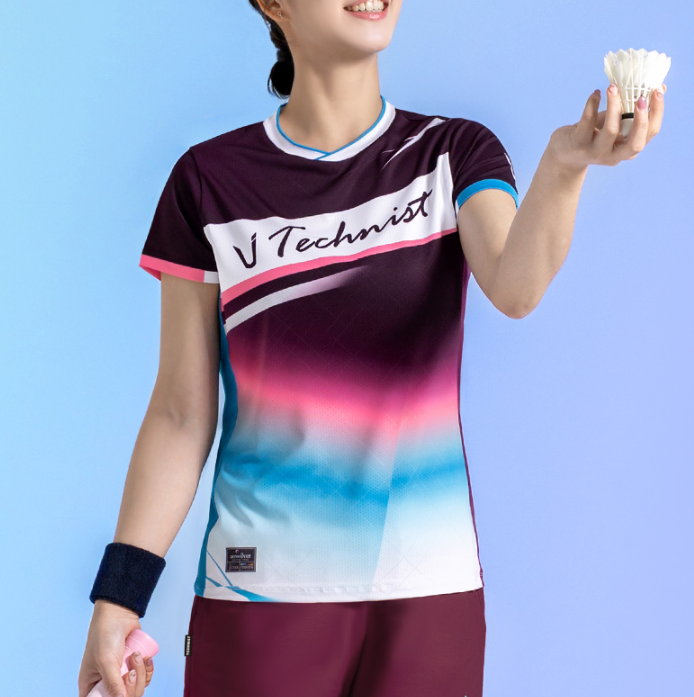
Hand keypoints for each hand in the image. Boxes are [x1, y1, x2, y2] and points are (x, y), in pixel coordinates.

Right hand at [78, 601, 154, 696]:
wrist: (119, 613)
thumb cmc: (104, 635)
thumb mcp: (106, 661)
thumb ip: (113, 683)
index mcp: (91, 685)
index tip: (120, 691)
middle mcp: (105, 682)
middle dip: (132, 684)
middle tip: (130, 670)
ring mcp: (120, 674)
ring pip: (137, 688)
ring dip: (141, 673)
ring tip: (136, 655)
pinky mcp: (133, 666)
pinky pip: (145, 677)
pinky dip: (148, 669)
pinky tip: (147, 658)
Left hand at [546, 82, 666, 172]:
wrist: (564, 154)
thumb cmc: (593, 135)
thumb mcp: (615, 124)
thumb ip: (632, 110)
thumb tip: (658, 88)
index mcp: (627, 149)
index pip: (649, 134)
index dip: (656, 113)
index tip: (657, 91)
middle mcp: (613, 155)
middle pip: (635, 142)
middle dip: (641, 119)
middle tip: (641, 97)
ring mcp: (595, 152)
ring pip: (610, 131)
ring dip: (614, 106)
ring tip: (612, 87)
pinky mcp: (578, 144)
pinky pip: (587, 122)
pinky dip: (592, 105)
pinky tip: (595, 94)